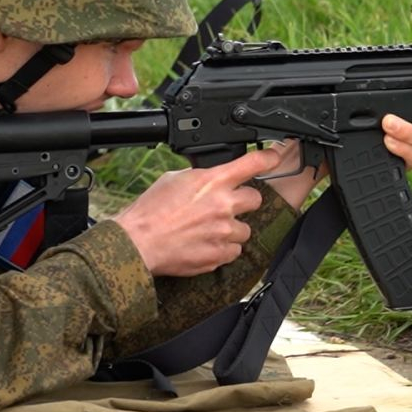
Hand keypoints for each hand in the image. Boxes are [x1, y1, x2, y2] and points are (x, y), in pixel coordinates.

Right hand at [111, 145, 286, 277]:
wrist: (138, 242)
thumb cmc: (150, 211)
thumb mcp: (174, 179)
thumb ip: (201, 177)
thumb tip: (212, 177)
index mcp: (212, 181)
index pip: (252, 164)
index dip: (268, 158)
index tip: (273, 157)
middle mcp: (223, 205)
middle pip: (255, 199)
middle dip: (243, 202)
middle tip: (226, 206)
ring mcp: (224, 231)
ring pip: (244, 229)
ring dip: (231, 229)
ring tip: (208, 230)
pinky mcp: (220, 254)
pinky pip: (234, 251)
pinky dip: (222, 248)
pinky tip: (204, 244)